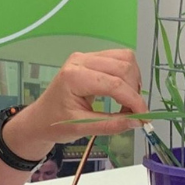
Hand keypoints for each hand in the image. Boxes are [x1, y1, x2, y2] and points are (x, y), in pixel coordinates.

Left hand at [2, 49, 148, 159]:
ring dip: (133, 80)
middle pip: (123, 67)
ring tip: (128, 102)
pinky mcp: (92, 58)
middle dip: (134, 90)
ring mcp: (86, 56)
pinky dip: (127, 75)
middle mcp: (81, 60)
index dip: (133, 101)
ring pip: (124, 58)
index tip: (143, 117)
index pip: (114, 84)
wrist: (40, 118)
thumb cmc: (55, 124)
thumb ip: (111, 124)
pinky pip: (118, 59)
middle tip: (133, 113)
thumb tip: (138, 121)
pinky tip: (123, 92)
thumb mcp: (81, 128)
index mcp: (74, 76)